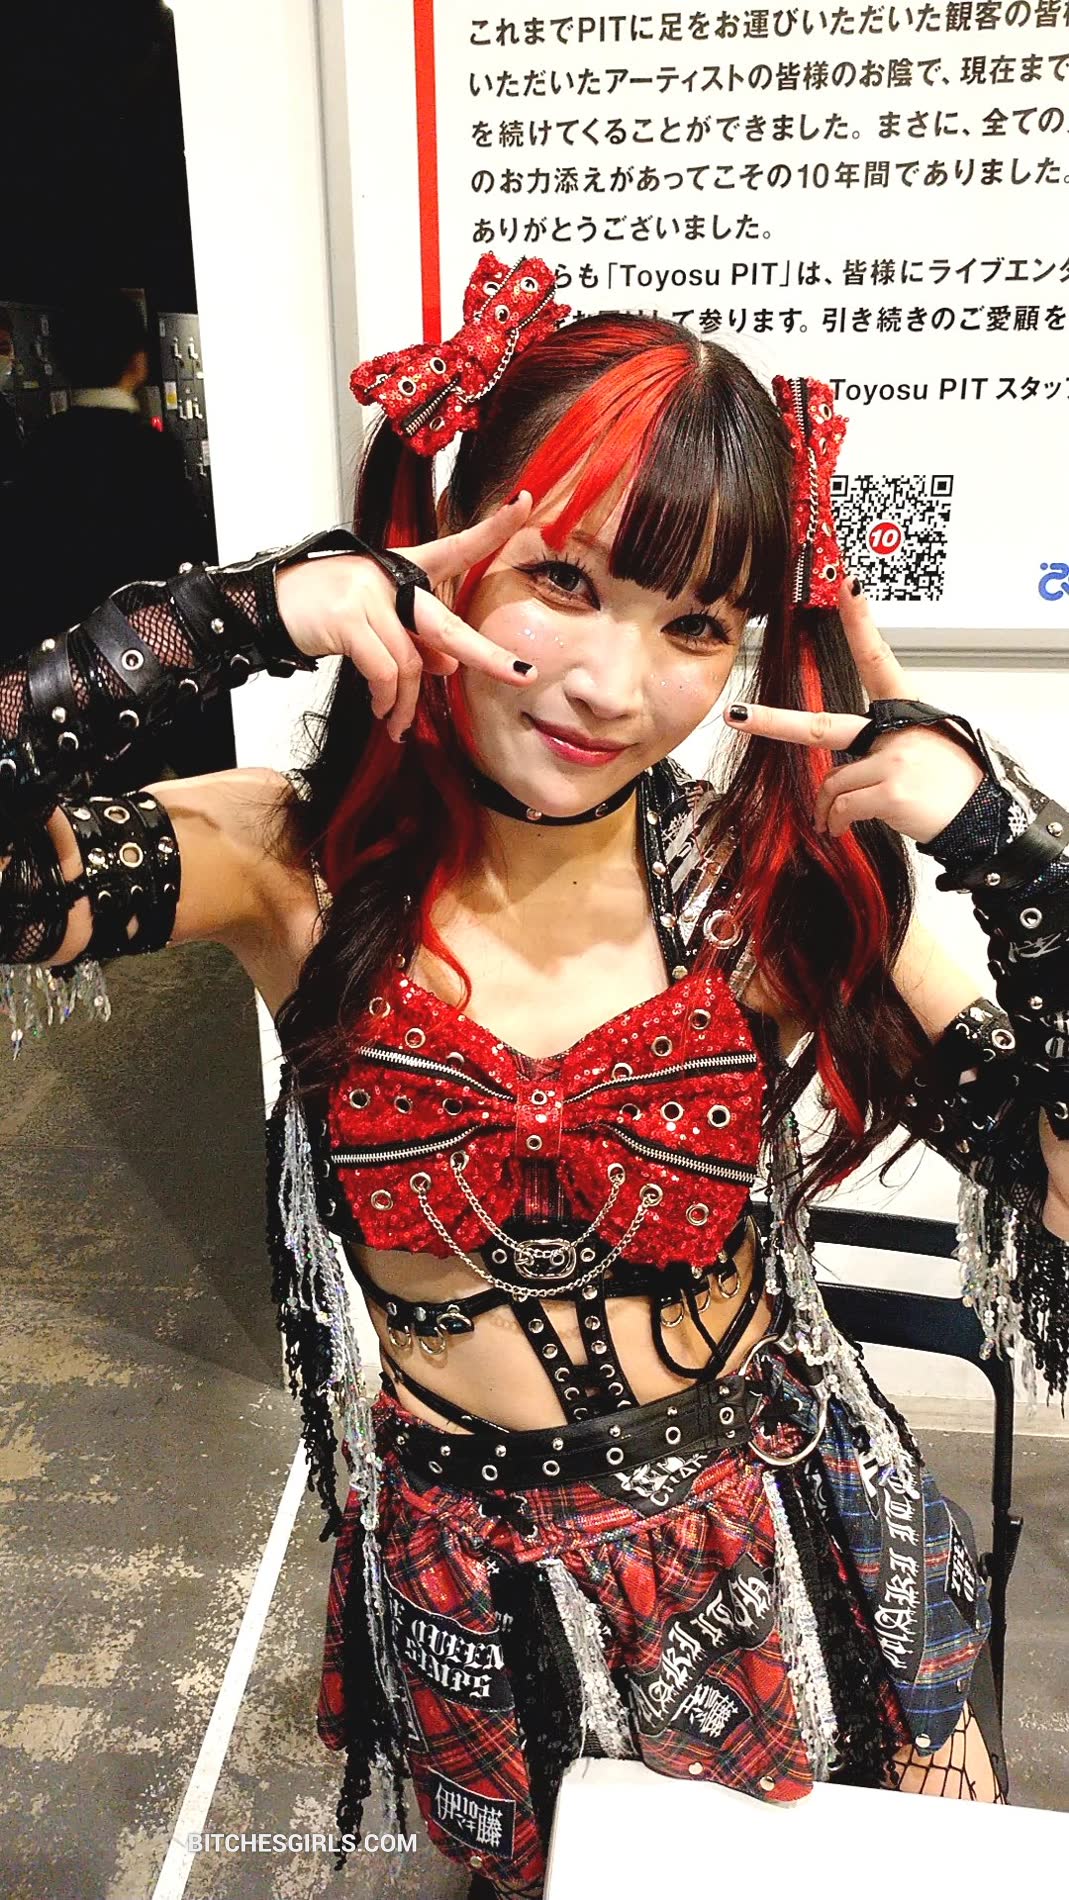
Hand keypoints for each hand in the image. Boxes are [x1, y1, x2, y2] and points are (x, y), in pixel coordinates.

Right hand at [275, 492, 535, 742]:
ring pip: (410, 662)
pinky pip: (383, 670)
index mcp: (401, 568)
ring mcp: (369, 595)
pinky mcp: (348, 618)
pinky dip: (386, 698)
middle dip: (486, 655)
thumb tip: (449, 667)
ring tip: (400, 724)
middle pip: (447, 623)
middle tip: (519, 676)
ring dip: (408, 703)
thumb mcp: (373, 620)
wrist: (263, 606)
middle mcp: (390, 576)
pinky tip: (382, 711)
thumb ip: (414, 639)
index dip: (491, 528)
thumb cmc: (320, 610)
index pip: (454, 547)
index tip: (524, 505)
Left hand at [722, 580, 985, 845]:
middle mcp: (896, 729)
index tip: (847, 586)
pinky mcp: (890, 791)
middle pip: (819, 727)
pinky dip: (837, 823)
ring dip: (828, 809)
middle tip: (737, 717)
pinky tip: (845, 829)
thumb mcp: (927, 745)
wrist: (982, 818)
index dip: (860, 623)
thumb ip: (885, 742)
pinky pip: (842, 808)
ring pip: (831, 784)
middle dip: (772, 723)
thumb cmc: (954, 783)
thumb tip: (850, 763)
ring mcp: (893, 758)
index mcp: (906, 710)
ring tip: (839, 821)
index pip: (877, 659)